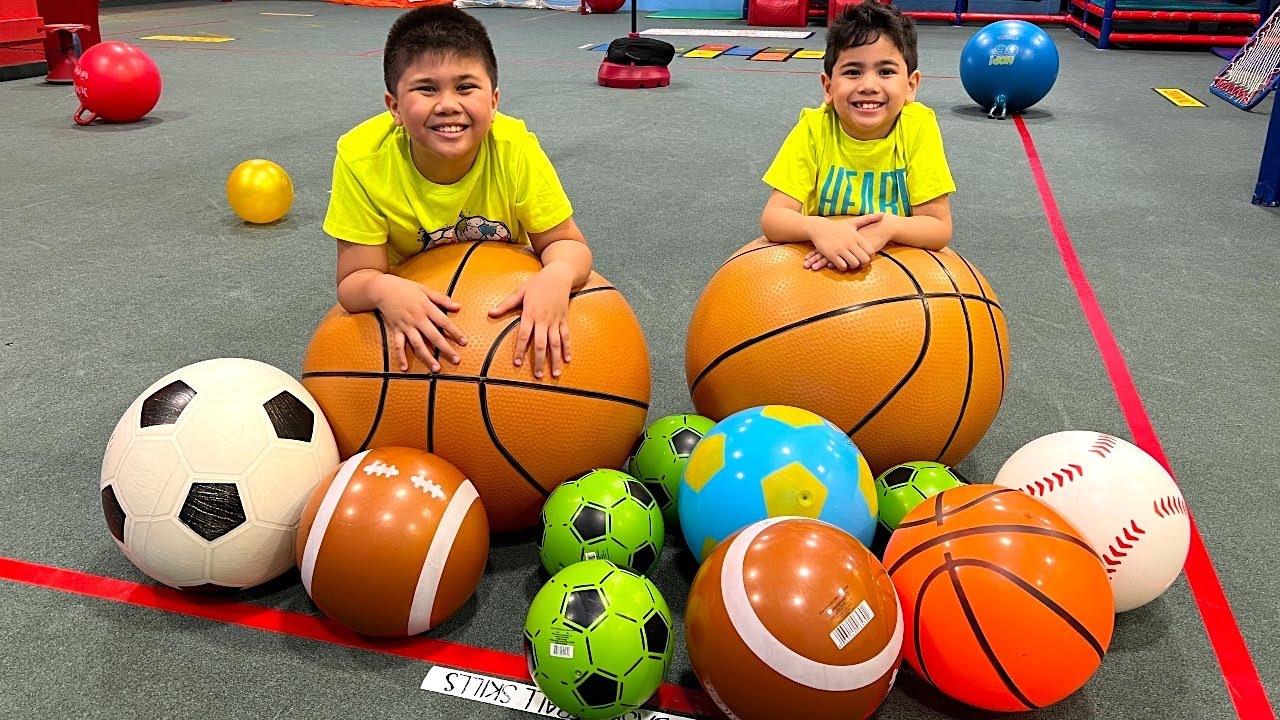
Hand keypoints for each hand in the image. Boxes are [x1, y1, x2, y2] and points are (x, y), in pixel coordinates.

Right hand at [375, 274, 466, 371]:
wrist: (383, 289)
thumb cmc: (406, 288)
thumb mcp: (425, 289)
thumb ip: (441, 299)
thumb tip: (458, 306)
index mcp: (426, 308)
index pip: (444, 322)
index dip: (455, 332)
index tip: (464, 342)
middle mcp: (417, 319)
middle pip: (434, 337)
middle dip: (446, 349)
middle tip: (456, 360)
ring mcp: (406, 326)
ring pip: (418, 344)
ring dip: (427, 358)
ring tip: (436, 369)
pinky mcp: (396, 330)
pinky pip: (398, 345)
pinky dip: (401, 357)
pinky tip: (405, 369)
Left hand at [489, 262, 573, 378]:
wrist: (559, 275)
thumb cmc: (537, 282)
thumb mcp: (520, 291)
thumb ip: (506, 304)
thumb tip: (490, 313)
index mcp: (530, 314)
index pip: (524, 335)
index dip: (520, 350)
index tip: (517, 363)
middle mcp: (544, 320)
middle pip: (541, 344)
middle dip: (540, 360)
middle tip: (538, 375)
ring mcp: (555, 320)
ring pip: (556, 343)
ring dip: (555, 359)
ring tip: (554, 374)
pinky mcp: (564, 319)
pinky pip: (566, 336)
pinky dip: (567, 348)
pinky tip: (567, 360)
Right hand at [804, 213, 887, 271]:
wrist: (819, 228)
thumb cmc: (837, 226)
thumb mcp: (853, 222)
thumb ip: (868, 219)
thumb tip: (883, 214)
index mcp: (856, 236)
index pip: (870, 251)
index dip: (870, 258)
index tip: (866, 258)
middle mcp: (850, 243)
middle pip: (864, 260)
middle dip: (863, 264)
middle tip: (860, 264)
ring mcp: (840, 249)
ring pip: (853, 264)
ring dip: (853, 266)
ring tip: (851, 264)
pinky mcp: (831, 254)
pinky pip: (842, 266)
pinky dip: (844, 267)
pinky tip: (842, 264)